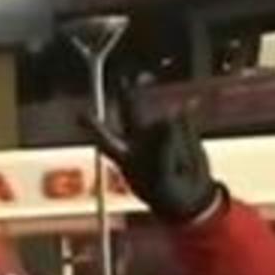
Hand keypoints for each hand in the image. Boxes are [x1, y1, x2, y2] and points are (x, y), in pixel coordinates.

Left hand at [82, 91, 220, 224]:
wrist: (190, 197)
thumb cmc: (166, 194)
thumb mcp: (161, 179)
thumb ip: (162, 151)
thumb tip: (167, 118)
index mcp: (124, 155)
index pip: (105, 138)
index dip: (93, 126)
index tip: (80, 113)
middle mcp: (139, 139)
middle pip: (131, 111)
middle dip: (130, 93)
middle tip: (133, 77)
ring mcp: (159, 132)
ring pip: (162, 121)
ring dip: (170, 128)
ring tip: (178, 161)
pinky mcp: (181, 129)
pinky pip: (184, 117)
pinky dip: (188, 111)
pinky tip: (194, 103)